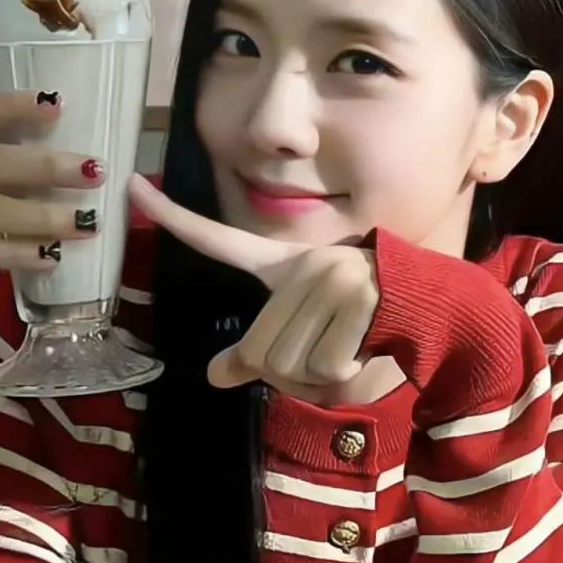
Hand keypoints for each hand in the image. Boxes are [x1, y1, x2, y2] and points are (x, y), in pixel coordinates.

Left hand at [129, 176, 378, 392]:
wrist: (432, 307)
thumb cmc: (360, 323)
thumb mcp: (303, 337)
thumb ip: (258, 354)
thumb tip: (214, 376)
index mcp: (284, 265)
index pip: (219, 240)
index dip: (172, 216)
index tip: (129, 185)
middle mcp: (304, 263)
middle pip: (258, 350)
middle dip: (286, 373)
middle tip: (323, 353)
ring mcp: (331, 277)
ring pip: (288, 364)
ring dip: (316, 378)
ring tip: (346, 348)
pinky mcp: (359, 297)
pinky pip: (326, 367)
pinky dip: (344, 375)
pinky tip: (364, 348)